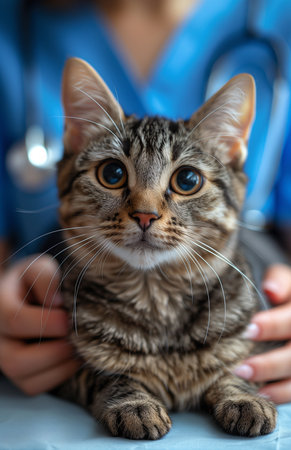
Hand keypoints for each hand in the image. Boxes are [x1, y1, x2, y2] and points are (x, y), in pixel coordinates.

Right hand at [0, 255, 78, 394]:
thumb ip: (46, 277)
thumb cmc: (37, 282)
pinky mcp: (19, 376)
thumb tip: (57, 303)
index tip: (70, 316)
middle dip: (56, 350)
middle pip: (17, 360)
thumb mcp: (40, 269)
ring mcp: (5, 360)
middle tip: (79, 336)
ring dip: (61, 365)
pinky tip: (74, 355)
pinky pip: (36, 387)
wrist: (29, 297)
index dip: (48, 322)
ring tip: (80, 346)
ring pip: (27, 380)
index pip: (15, 321)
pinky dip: (60, 374)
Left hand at [234, 264, 290, 403]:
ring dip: (277, 386)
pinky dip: (283, 394)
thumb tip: (270, 289)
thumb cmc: (285, 291)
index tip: (248, 330)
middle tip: (240, 368)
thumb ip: (279, 280)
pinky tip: (262, 395)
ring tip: (249, 386)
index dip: (273, 325)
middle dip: (270, 364)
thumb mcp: (286, 279)